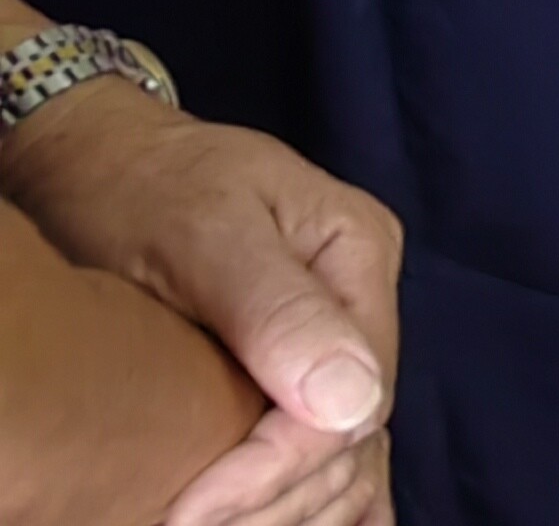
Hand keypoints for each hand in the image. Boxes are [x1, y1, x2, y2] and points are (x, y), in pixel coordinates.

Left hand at [0, 90, 398, 525]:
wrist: (103, 163)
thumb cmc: (146, 187)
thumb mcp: (207, 235)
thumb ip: (281, 312)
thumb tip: (350, 402)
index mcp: (359, 253)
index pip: (353, 393)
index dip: (277, 466)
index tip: (187, 512)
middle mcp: (361, 298)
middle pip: (354, 433)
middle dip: (277, 499)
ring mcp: (336, 331)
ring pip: (350, 451)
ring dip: (296, 507)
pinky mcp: (300, 360)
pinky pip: (329, 443)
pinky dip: (317, 494)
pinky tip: (304, 525)